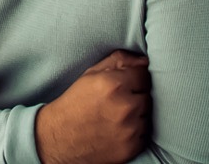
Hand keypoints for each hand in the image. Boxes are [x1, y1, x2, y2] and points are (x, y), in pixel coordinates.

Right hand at [35, 50, 150, 163]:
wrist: (59, 138)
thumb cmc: (75, 103)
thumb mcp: (90, 75)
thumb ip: (118, 61)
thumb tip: (144, 60)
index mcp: (113, 84)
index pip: (144, 73)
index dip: (134, 77)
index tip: (126, 83)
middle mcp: (125, 107)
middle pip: (148, 94)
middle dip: (136, 95)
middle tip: (118, 101)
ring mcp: (130, 130)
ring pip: (148, 115)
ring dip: (137, 114)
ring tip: (117, 115)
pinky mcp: (131, 147)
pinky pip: (145, 134)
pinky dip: (136, 131)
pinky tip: (118, 129)